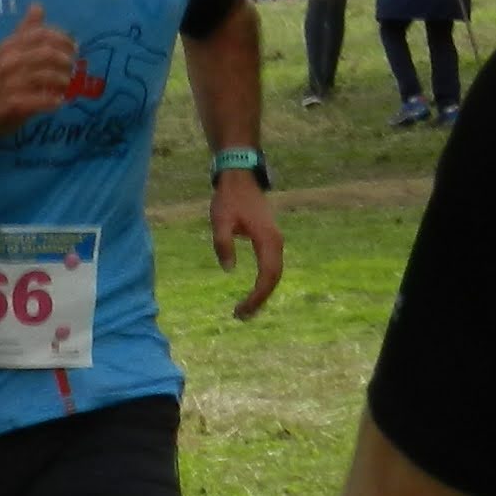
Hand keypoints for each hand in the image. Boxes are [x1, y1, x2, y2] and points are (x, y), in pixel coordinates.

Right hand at [0, 2, 81, 141]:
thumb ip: (25, 31)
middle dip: (67, 61)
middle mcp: (8, 61)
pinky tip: (58, 101)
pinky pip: (42, 100)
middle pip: (49, 54)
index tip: (74, 48)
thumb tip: (38, 5)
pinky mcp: (13, 104)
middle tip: (73, 69)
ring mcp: (10, 83)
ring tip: (66, 86)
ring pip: (48, 76)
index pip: (42, 34)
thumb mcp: (7, 52)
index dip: (63, 39)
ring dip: (63, 81)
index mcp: (9, 45)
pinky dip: (54, 101)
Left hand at [210, 172, 282, 318]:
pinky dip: (264, 283)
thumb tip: (229, 270)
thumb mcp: (219, 220)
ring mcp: (275, 241)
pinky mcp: (270, 240)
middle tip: (241, 316)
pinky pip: (271, 267)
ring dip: (263, 294)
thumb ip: (223, 243)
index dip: (256, 296)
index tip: (241, 309)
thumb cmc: (229, 198)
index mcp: (267, 239)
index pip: (267, 276)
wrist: (241, 178)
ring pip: (275, 274)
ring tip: (245, 310)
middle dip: (260, 300)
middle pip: (274, 279)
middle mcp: (276, 242)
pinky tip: (252, 293)